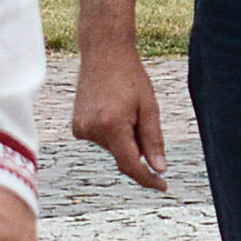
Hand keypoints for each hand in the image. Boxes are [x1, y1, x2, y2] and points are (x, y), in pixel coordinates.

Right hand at [71, 44, 165, 191]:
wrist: (103, 54)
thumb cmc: (130, 77)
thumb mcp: (149, 108)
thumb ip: (153, 141)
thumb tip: (160, 169)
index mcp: (111, 126)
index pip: (130, 165)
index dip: (148, 178)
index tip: (163, 186)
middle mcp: (92, 131)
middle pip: (123, 156)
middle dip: (138, 147)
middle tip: (141, 117)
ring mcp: (81, 130)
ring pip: (114, 149)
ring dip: (125, 138)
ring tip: (125, 108)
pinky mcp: (77, 128)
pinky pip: (103, 141)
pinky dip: (114, 134)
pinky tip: (113, 110)